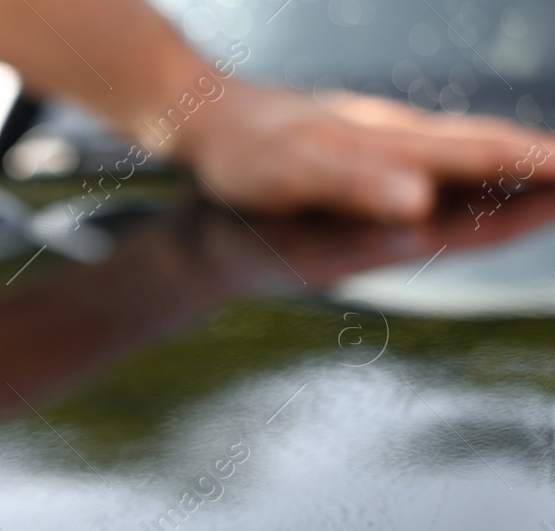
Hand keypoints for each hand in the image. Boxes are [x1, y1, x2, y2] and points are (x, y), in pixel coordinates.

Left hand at [170, 82, 554, 221]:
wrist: (209, 121)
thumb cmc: (244, 158)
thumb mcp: (289, 179)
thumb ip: (354, 191)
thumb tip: (422, 208)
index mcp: (390, 151)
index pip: (479, 164)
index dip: (531, 179)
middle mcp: (398, 138)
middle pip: (484, 152)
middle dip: (540, 168)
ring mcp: (385, 136)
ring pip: (465, 149)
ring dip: (513, 164)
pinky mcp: (367, 141)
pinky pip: (436, 153)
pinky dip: (471, 164)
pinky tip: (478, 173)